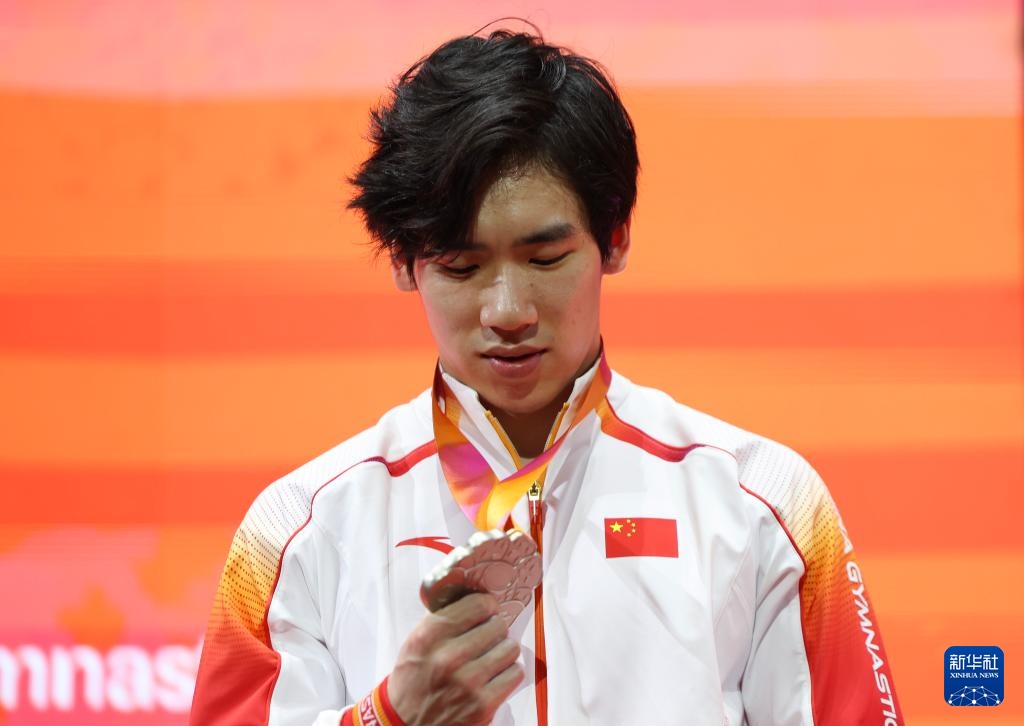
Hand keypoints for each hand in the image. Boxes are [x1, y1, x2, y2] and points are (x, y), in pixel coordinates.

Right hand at [388, 592, 523, 724]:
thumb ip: (442, 619)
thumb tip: (475, 601)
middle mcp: (448, 658)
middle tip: (489, 635)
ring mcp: (468, 683)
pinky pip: (515, 673)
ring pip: (510, 649)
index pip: (476, 605)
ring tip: (492, 656)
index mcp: (429, 637)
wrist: (405, 723)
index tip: (488, 609)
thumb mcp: (416, 642)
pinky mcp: (482, 705)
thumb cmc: (412, 680)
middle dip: (495, 629)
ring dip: (504, 650)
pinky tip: (495, 674)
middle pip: (498, 626)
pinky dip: (508, 673)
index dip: (487, 605)